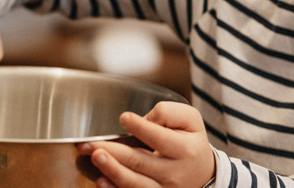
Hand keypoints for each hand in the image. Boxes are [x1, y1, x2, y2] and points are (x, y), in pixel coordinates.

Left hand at [78, 101, 214, 187]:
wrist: (202, 174)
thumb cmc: (190, 142)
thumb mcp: (190, 121)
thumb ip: (169, 113)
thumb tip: (145, 119)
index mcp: (185, 150)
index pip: (160, 138)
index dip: (142, 128)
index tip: (124, 117)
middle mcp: (173, 173)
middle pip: (140, 161)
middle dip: (114, 151)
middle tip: (92, 143)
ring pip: (135, 183)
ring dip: (112, 170)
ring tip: (95, 157)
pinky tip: (101, 181)